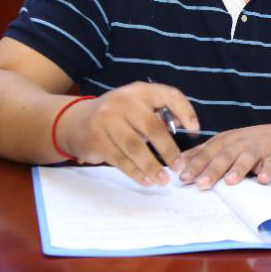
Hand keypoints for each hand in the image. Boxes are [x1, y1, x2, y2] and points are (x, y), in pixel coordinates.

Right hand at [60, 81, 198, 185]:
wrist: (75, 121)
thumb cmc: (118, 116)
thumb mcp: (138, 106)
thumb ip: (160, 113)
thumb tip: (187, 126)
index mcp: (140, 91)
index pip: (169, 95)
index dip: (186, 112)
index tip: (195, 131)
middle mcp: (123, 101)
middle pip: (153, 128)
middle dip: (169, 150)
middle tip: (179, 166)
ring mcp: (107, 120)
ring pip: (135, 147)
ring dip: (152, 166)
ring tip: (164, 180)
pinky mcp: (96, 139)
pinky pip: (120, 159)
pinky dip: (135, 172)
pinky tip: (146, 180)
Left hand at [173, 124, 270, 188]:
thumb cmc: (244, 145)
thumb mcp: (221, 145)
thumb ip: (200, 154)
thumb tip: (175, 164)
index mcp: (223, 142)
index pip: (206, 154)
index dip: (194, 166)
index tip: (183, 179)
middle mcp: (239, 144)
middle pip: (224, 157)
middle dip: (212, 170)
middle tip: (201, 184)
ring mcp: (257, 150)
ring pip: (246, 159)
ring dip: (238, 169)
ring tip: (230, 181)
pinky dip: (268, 171)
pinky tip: (263, 179)